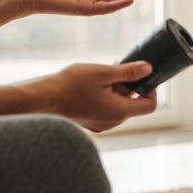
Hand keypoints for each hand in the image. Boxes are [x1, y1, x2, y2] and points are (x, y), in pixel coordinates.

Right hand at [39, 61, 158, 131]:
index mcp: (119, 111)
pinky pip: (106, 110)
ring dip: (115, 90)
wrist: (41, 100)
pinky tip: (90, 85)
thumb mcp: (103, 73)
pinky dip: (105, 97)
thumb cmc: (70, 86)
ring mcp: (100, 124)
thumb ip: (128, 72)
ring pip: (118, 106)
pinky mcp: (90, 122)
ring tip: (100, 76)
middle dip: (129, 86)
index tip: (140, 74)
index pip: (150, 105)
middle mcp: (112, 122)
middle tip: (115, 69)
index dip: (150, 88)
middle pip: (133, 104)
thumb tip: (148, 68)